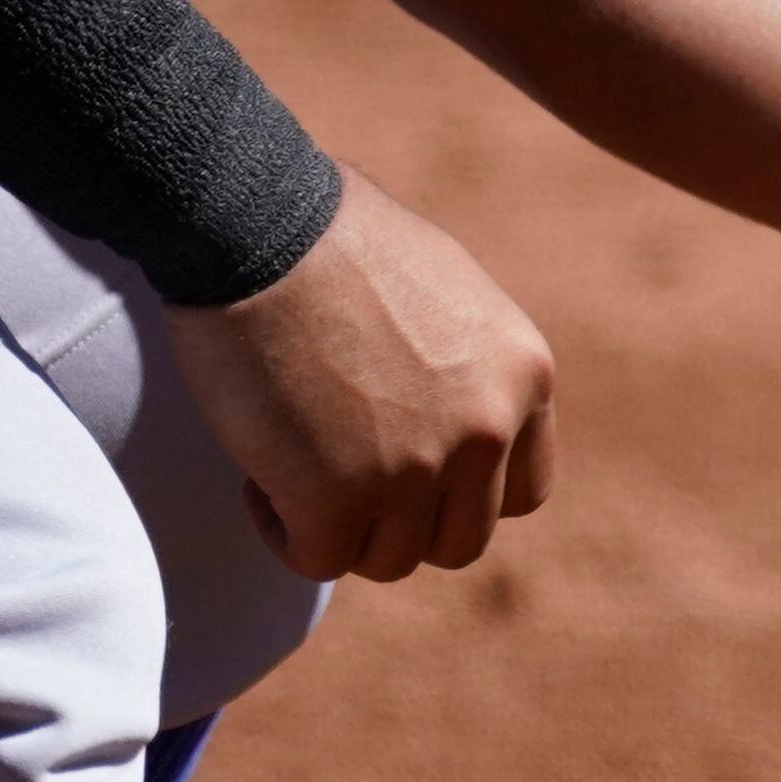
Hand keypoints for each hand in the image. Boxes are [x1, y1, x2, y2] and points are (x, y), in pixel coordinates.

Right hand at [165, 171, 559, 581]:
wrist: (257, 223)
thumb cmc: (332, 234)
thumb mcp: (444, 290)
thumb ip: (465, 366)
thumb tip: (447, 416)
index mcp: (523, 374)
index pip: (521, 491)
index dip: (460, 493)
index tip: (410, 472)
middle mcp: (486, 428)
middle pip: (458, 540)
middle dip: (400, 520)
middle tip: (344, 474)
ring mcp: (415, 469)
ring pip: (388, 558)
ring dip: (341, 525)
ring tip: (295, 462)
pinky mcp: (336, 498)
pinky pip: (317, 559)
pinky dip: (285, 531)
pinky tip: (261, 477)